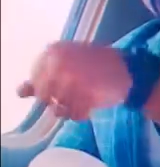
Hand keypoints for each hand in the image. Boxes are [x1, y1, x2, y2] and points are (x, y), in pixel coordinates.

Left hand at [18, 42, 132, 121]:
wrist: (131, 71)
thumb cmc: (97, 67)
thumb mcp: (68, 66)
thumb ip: (42, 78)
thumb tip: (20, 92)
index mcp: (54, 52)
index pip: (36, 81)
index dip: (45, 90)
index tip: (57, 90)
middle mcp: (62, 64)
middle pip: (45, 95)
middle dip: (56, 101)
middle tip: (71, 98)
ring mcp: (75, 79)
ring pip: (59, 106)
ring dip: (69, 109)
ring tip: (80, 104)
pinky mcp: (90, 94)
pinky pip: (75, 113)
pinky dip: (80, 114)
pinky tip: (87, 110)